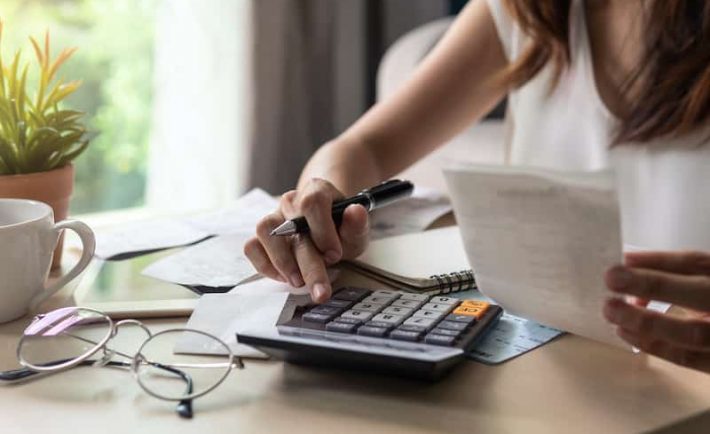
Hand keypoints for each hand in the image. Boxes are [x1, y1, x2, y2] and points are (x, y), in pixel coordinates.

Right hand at [244, 178, 369, 302]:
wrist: (327, 232)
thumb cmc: (340, 230)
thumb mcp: (356, 230)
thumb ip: (357, 224)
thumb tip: (355, 212)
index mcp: (317, 191)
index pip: (313, 202)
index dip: (323, 230)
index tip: (335, 255)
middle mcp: (292, 201)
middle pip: (292, 226)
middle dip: (308, 265)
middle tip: (321, 291)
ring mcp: (274, 217)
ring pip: (265, 231)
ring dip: (282, 261)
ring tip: (298, 282)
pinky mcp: (261, 236)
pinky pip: (252, 247)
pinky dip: (265, 265)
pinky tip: (284, 277)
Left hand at [603, 251, 709, 372]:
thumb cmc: (704, 301)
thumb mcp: (697, 281)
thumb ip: (671, 275)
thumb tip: (628, 270)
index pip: (696, 263)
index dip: (658, 260)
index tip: (624, 259)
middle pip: (699, 293)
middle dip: (652, 285)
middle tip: (612, 279)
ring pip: (693, 333)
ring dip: (646, 321)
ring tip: (612, 311)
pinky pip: (687, 358)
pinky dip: (654, 345)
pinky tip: (626, 332)